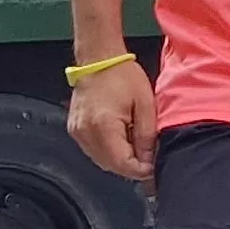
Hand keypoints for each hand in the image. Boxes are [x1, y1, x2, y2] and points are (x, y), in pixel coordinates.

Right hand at [67, 61, 158, 182]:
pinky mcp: (74, 130)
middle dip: (131, 166)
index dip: (141, 170)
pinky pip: (93, 150)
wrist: (98, 58)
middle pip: (111, 166)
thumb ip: (147, 137)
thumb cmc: (122, 75)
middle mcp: (86, 133)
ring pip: (101, 161)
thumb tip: (148, 163)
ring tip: (134, 141)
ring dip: (119, 159)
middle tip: (148, 155)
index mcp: (104, 127)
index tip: (154, 166)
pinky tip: (120, 136)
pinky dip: (108, 150)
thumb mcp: (145, 105)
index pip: (123, 165)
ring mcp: (77, 132)